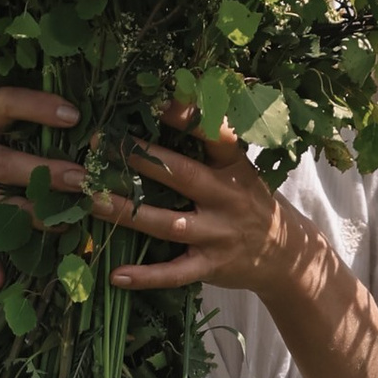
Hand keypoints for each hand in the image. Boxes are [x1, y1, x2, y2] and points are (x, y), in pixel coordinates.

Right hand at [0, 83, 86, 293]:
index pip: (5, 103)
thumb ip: (29, 126)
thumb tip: (91, 126)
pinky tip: (1, 279)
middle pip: (3, 164)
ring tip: (65, 224)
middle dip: (45, 173)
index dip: (37, 107)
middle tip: (82, 180)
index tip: (74, 115)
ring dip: (31, 217)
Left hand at [90, 109, 317, 302]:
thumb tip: (169, 102)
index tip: (157, 101)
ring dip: (128, 213)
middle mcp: (227, 198)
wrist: (284, 254)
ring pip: (167, 223)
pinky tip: (116, 275)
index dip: (189, 117)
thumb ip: (209, 144)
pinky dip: (146, 276)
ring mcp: (219, 234)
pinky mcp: (210, 266)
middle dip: (141, 158)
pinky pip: (174, 273)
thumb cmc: (249, 200)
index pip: (216, 136)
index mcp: (235, 167)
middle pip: (181, 175)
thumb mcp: (240, 168)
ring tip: (93, 202)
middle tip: (101, 144)